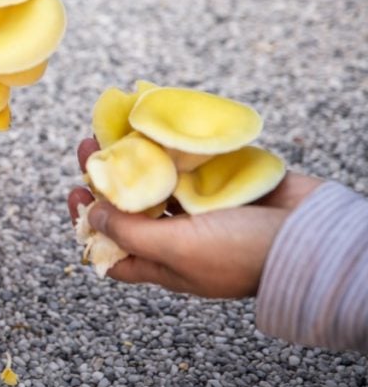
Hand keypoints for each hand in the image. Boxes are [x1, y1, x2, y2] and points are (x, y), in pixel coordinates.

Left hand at [68, 138, 322, 297]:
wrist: (311, 235)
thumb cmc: (243, 253)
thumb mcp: (176, 250)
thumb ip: (130, 234)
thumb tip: (91, 219)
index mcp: (166, 263)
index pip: (115, 251)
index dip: (89, 227)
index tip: (74, 194)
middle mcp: (181, 235)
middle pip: (130, 206)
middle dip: (105, 177)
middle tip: (88, 147)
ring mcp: (203, 206)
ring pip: (155, 178)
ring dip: (131, 154)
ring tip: (110, 128)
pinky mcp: (224, 180)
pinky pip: (188, 160)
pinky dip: (168, 144)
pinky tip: (150, 123)